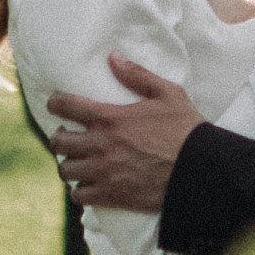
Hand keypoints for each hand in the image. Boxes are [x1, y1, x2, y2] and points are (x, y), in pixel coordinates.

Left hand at [50, 59, 205, 212]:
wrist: (199, 170)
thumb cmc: (185, 130)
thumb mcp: (167, 93)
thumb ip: (137, 75)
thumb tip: (113, 58)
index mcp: (110, 118)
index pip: (66, 106)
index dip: (55, 103)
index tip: (56, 104)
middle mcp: (101, 145)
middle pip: (59, 142)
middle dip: (60, 137)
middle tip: (69, 136)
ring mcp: (104, 172)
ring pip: (66, 171)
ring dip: (69, 165)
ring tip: (78, 162)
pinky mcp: (111, 195)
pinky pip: (80, 196)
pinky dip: (80, 190)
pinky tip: (88, 184)